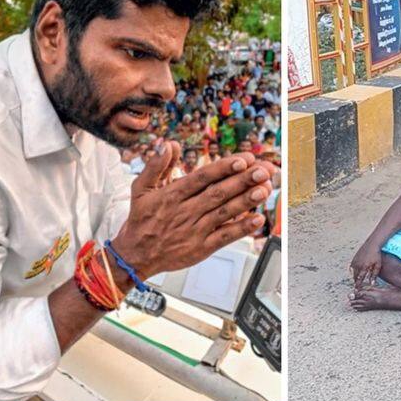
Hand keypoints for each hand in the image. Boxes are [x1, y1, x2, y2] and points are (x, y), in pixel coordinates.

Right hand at [112, 141, 275, 278]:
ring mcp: (195, 231)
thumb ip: (156, 166)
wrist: (135, 256)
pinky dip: (241, 229)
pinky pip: (224, 237)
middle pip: (218, 193)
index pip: (202, 178)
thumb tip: (168, 144)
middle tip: (263, 170)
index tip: (243, 160)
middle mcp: (186, 211)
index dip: (224, 168)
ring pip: (224, 213)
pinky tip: (258, 219)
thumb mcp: (141, 189)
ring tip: (264, 189)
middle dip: (243, 180)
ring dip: (246, 201)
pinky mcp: (201, 248)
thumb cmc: (141, 220)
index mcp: (172, 195)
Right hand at [350, 241, 382, 289]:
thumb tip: (371, 284)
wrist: (372, 244)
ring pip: (353, 272)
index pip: (359, 278)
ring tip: (357, 280)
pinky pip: (352, 267)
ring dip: (355, 276)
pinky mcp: (353, 258)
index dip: (358, 285)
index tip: (357, 290)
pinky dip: (353, 271)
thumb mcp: (377, 265)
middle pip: (355, 276)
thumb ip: (374, 275)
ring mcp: (355, 261)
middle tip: (357, 287)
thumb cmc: (376, 255)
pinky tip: (356, 273)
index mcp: (364, 267)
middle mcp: (358, 264)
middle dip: (356, 282)